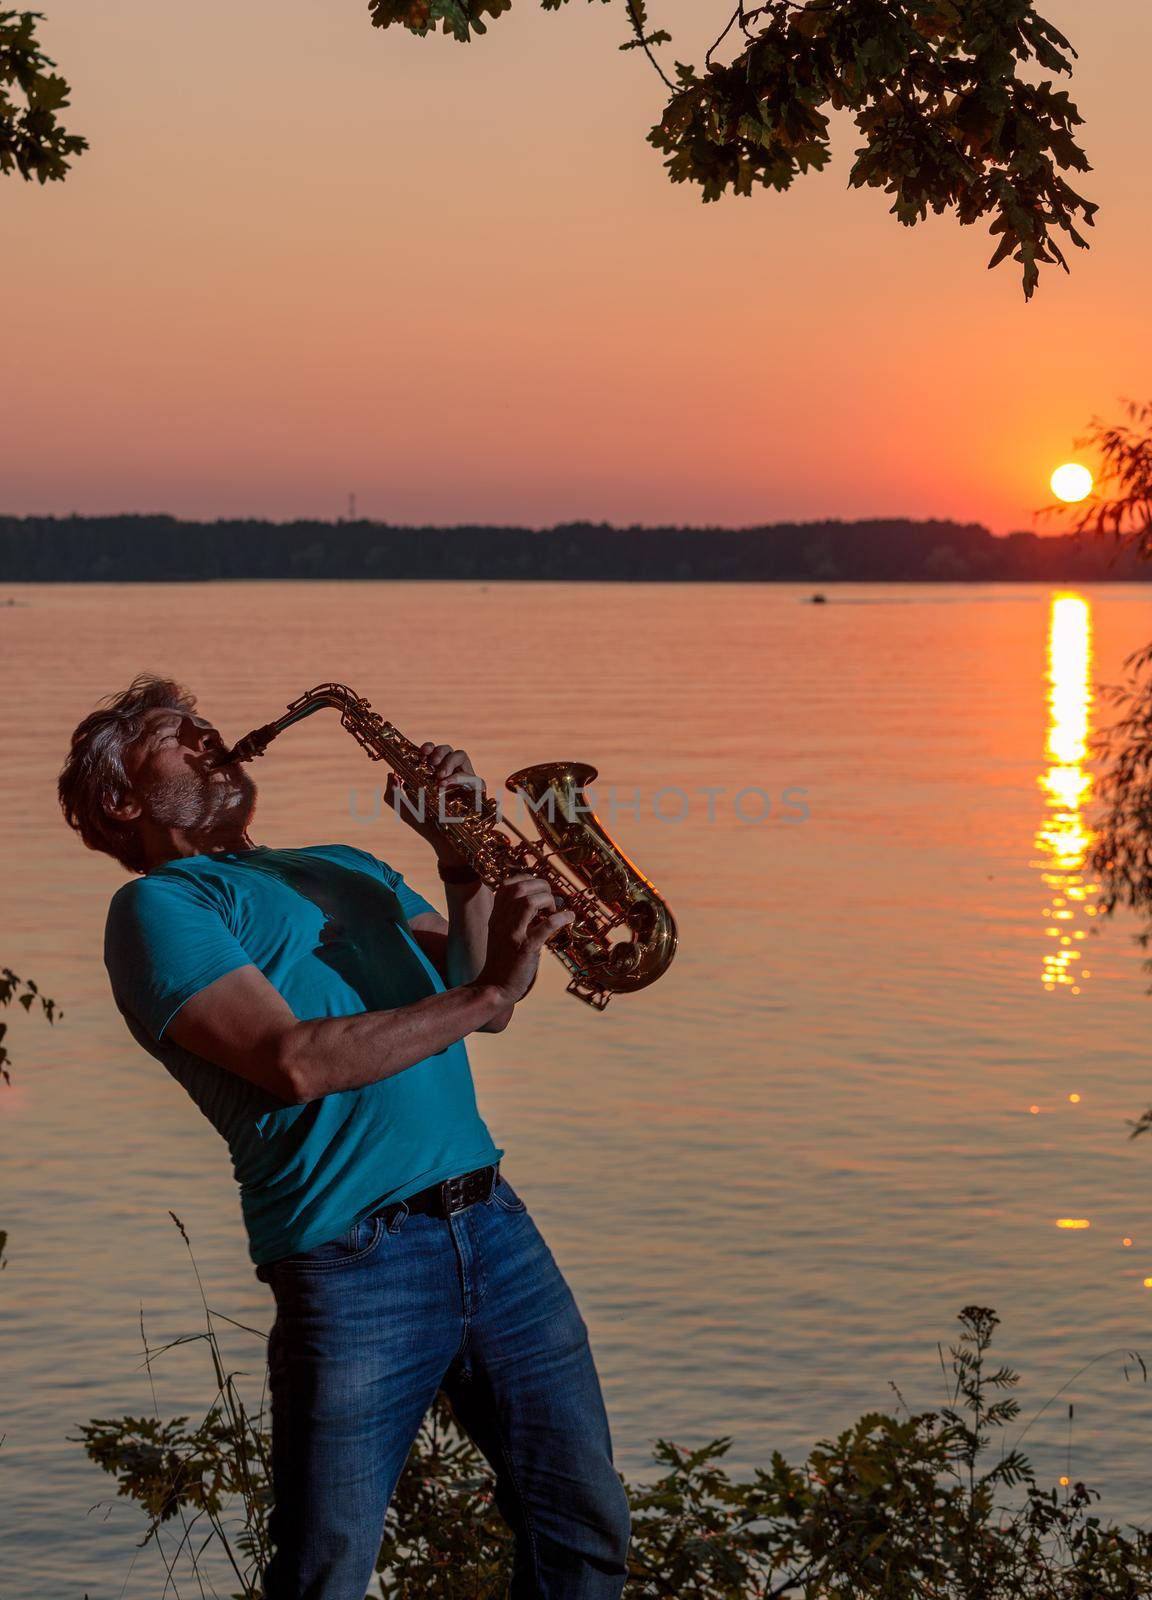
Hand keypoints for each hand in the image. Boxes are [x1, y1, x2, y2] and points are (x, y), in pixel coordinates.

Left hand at [385, 742, 486, 863]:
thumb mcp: (404, 809)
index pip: (432, 752)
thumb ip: (392, 793)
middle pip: (447, 749)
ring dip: (448, 761)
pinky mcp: (477, 791)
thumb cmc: (425, 824)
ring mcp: (465, 780)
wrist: (443, 842)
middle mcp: (450, 773)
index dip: (426, 748)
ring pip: (461, 755)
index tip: (419, 754)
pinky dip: (458, 778)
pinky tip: (445, 785)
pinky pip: (473, 777)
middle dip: (438, 751)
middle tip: (430, 762)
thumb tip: (391, 774)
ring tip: (439, 777)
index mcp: (434, 772)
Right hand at [476, 874, 574, 1005]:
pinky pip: (545, 926)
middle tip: (550, 900)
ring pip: (529, 902)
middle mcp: (502, 921)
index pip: (508, 885)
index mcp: (496, 916)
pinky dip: (561, 918)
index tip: (540, 889)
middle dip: (540, 887)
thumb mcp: (502, 933)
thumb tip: (542, 905)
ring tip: (555, 910)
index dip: (527, 880)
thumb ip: (515, 918)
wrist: (494, 987)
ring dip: (547, 900)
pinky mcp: (524, 949)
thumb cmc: (503, 961)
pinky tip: (569, 918)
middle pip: (520, 888)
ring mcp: (512, 934)